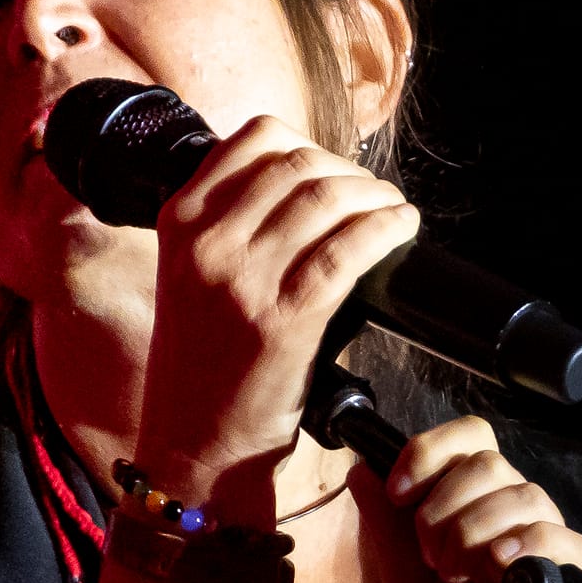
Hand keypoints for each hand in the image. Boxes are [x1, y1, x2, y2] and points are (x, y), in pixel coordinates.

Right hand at [134, 117, 418, 514]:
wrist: (195, 444)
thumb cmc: (204, 366)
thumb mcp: (194, 276)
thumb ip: (234, 225)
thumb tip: (312, 186)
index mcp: (179, 221)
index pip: (256, 139)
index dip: (311, 145)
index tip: (333, 170)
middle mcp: (206, 243)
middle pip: (299, 165)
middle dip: (351, 173)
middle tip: (373, 197)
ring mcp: (243, 280)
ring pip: (328, 199)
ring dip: (376, 198)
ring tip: (392, 213)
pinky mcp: (284, 320)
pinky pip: (349, 250)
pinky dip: (386, 230)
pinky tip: (401, 230)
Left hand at [350, 416, 581, 582]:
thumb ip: (388, 543)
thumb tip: (362, 471)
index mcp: (474, 531)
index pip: (469, 448)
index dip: (430, 451)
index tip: (397, 491)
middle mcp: (514, 538)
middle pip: (491, 461)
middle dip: (443, 497)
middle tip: (428, 557)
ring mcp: (548, 566)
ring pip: (525, 494)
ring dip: (473, 523)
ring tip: (453, 577)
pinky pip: (565, 541)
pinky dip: (526, 543)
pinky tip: (497, 571)